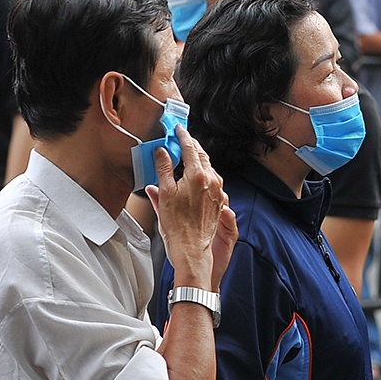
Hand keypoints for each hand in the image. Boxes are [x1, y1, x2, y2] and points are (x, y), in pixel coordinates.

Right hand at [150, 126, 235, 289]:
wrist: (191, 250)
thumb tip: (162, 152)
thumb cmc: (177, 226)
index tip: (178, 129)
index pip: (191, 147)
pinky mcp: (219, 201)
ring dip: (197, 161)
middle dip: (191, 146)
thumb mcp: (165, 193)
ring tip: (185, 158)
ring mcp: (218, 191)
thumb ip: (164, 168)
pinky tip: (193, 179)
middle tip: (181, 140)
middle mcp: (212, 181)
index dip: (183, 136)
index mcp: (198, 176)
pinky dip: (202, 174)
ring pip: (208, 168)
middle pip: (202, 156)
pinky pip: (212, 181)